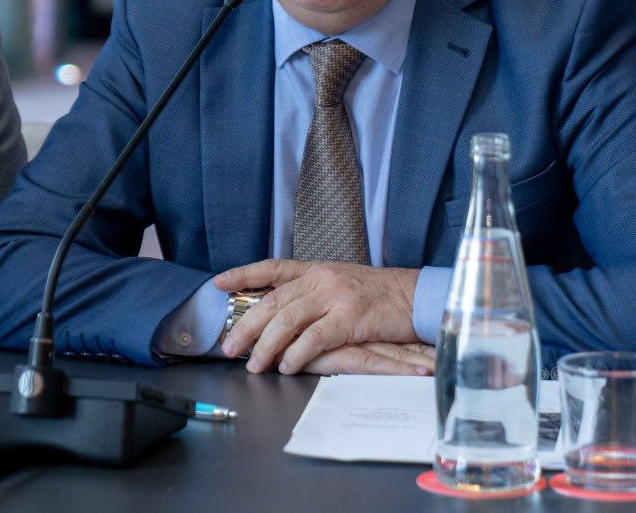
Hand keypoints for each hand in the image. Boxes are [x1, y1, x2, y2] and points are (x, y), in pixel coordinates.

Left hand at [214, 259, 419, 373]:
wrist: (417, 296)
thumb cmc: (379, 296)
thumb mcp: (340, 284)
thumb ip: (311, 294)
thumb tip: (280, 313)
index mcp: (316, 269)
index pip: (271, 268)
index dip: (243, 274)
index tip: (219, 284)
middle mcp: (321, 279)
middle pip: (273, 300)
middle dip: (246, 324)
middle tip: (229, 345)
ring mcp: (335, 296)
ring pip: (288, 320)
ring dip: (266, 345)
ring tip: (253, 363)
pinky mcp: (351, 317)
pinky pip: (315, 337)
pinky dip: (297, 354)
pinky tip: (287, 367)